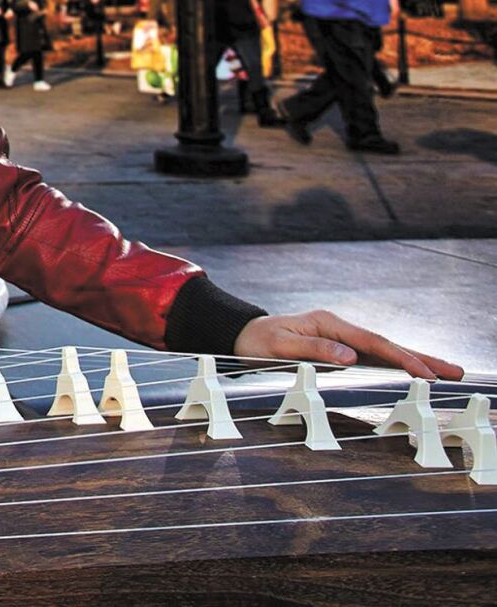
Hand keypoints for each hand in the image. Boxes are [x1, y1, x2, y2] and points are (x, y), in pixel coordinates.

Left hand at [234, 310, 461, 380]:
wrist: (243, 336)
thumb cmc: (258, 341)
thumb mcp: (280, 345)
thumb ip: (315, 349)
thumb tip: (352, 358)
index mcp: (329, 324)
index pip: (373, 343)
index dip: (401, 359)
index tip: (424, 374)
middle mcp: (339, 329)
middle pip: (387, 344)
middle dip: (422, 358)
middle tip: (455, 371)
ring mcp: (341, 339)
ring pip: (384, 352)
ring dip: (414, 362)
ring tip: (446, 373)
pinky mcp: (339, 349)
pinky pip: (373, 358)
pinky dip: (396, 365)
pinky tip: (413, 374)